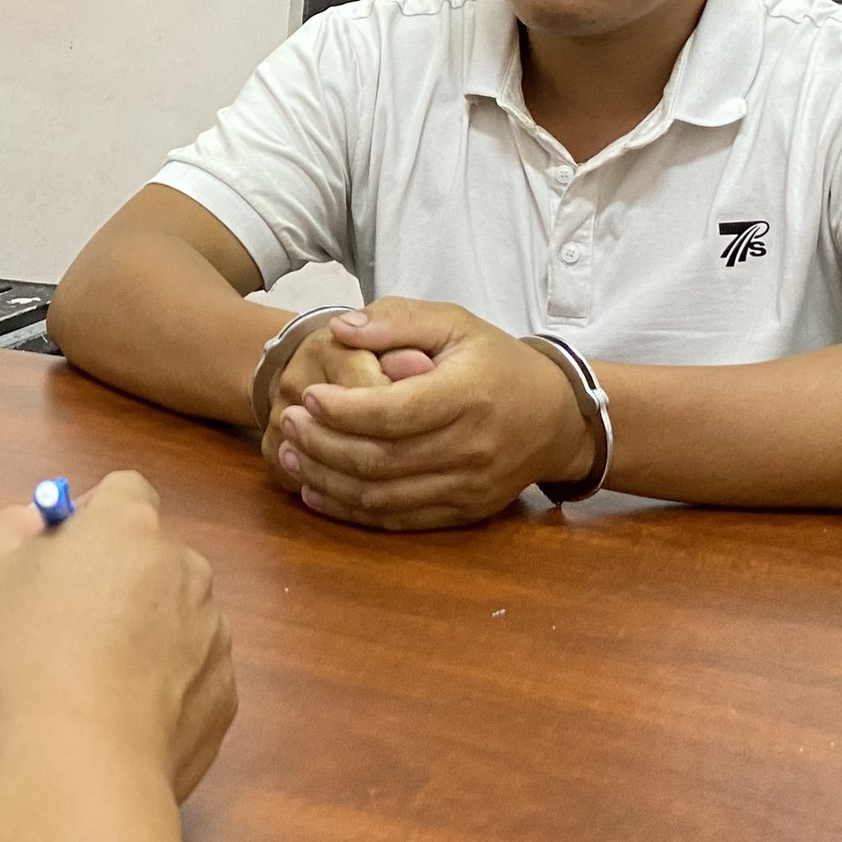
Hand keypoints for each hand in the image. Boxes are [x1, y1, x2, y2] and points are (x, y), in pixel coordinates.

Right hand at [0, 472, 235, 802]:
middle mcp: (186, 571)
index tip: (57, 557)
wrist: (77, 770)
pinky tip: (118, 720)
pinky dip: (163, 690)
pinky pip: (191, 677)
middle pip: (153, 556)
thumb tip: (37, 524)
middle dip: (118, 577)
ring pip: (176, 617)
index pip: (123, 491)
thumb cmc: (23, 660)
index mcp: (130, 527)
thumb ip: (11, 529)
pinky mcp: (224, 699)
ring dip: (144, 634)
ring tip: (90, 684)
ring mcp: (213, 637)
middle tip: (65, 625)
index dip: (89, 517)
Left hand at [268, 300, 592, 529]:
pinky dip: (352, 512)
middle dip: (323, 445)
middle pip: (381, 460)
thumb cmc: (496, 363)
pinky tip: (317, 493)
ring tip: (290, 456)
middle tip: (286, 424)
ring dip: (327, 481)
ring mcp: (469, 487)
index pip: (393, 412)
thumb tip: (340, 329)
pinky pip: (399, 520)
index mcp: (467, 395)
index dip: (342, 409)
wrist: (556, 417)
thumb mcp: (454, 324)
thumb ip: (397, 321)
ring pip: (383, 496)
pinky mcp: (464, 512)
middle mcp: (471, 447)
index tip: (306, 396)